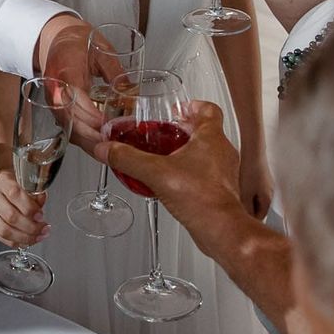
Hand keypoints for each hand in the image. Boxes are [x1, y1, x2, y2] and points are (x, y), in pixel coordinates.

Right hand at [0, 169, 47, 248]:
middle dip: (30, 226)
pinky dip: (17, 242)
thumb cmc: (18, 187)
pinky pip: (2, 238)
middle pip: (10, 215)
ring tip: (38, 236)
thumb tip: (41, 201)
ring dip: (25, 237)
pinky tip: (27, 241)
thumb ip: (36, 194)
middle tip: (43, 228)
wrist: (3, 189)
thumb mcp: (29, 185)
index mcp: (3, 180)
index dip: (29, 208)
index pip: (14, 194)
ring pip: (5, 230)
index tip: (40, 216)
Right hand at [35, 14, 104, 152]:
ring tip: (110, 148)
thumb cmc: (75, 40)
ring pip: (68, 127)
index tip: (109, 125)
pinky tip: (99, 143)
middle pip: (70, 119)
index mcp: (66, 69)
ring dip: (88, 140)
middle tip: (113, 144)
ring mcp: (52, 99)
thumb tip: (133, 94)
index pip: (76, 98)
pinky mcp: (56, 107)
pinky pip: (68, 126)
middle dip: (92, 135)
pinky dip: (83, 137)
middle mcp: (55, 88)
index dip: (92, 115)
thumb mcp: (102, 50)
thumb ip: (117, 73)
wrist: (53, 36)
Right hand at [98, 100, 242, 225]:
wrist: (220, 228)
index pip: (209, 109)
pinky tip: (174, 183)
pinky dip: (191, 174)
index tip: (179, 109)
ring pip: (208, 154)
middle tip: (166, 134)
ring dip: (188, 153)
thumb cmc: (202, 198)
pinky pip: (207, 174)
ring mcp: (224, 172)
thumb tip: (108, 149)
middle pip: (206, 131)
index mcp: (212, 138)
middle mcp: (223, 152)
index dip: (193, 105)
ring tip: (167, 159)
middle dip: (185, 131)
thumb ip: (128, 158)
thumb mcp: (155, 172)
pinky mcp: (222, 190)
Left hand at [239, 146, 273, 219]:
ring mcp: (266, 184)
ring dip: (246, 199)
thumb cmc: (250, 171)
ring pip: (255, 197)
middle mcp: (269, 192)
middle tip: (235, 210)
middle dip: (247, 210)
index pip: (259, 217)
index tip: (240, 223)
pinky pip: (254, 188)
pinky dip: (247, 190)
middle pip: (258, 207)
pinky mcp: (261, 176)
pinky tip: (239, 185)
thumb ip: (246, 209)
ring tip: (235, 196)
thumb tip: (245, 219)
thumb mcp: (245, 194)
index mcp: (267, 200)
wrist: (253, 151)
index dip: (249, 221)